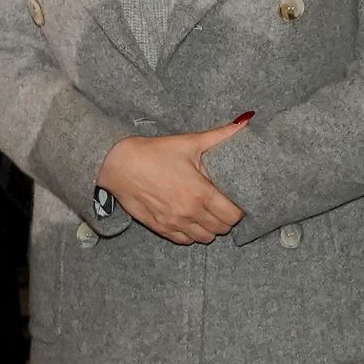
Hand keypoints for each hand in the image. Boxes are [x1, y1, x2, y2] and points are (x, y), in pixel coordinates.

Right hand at [97, 122, 245, 244]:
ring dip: (210, 228)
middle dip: (226, 219)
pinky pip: (184, 241)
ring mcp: (174, 223)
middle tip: (222, 206)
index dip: (239, 210)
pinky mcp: (160, 228)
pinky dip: (191, 234)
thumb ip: (220, 135)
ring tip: (207, 214)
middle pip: (221, 229)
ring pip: (204, 238)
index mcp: (200, 193)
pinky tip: (190, 220)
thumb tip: (244, 122)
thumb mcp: (189, 142)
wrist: (119, 165)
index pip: (233, 216)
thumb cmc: (154, 153)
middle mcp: (189, 212)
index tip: (236, 202)